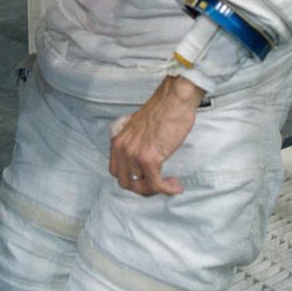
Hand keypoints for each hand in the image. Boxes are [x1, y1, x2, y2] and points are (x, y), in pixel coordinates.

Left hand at [109, 75, 203, 196]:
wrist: (174, 100)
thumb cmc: (162, 111)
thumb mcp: (138, 129)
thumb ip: (134, 144)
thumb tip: (142, 164)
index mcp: (117, 141)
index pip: (116, 171)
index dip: (131, 179)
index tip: (146, 179)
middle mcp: (122, 148)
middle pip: (125, 182)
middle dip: (142, 188)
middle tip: (158, 184)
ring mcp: (134, 154)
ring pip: (140, 186)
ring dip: (156, 189)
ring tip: (169, 184)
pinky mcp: (149, 158)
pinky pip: (155, 184)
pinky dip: (166, 189)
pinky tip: (175, 185)